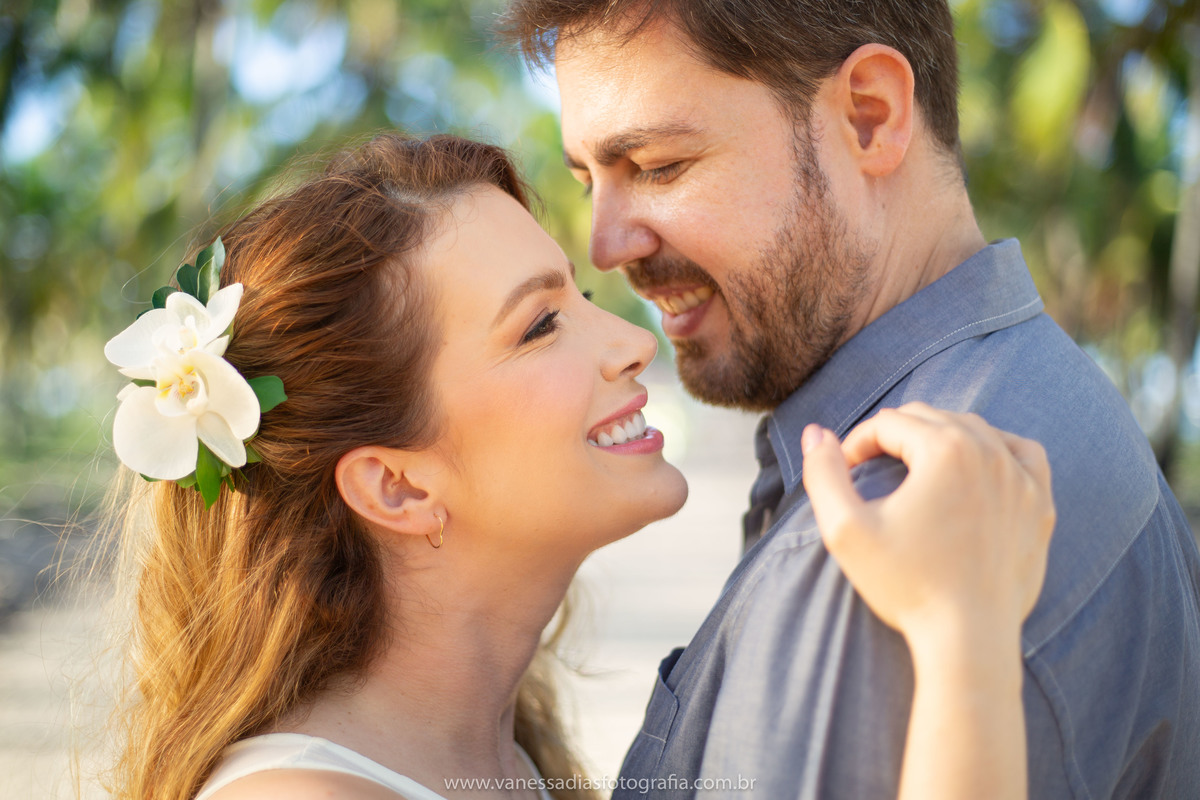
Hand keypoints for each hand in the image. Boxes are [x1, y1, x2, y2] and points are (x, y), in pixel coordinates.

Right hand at [800, 403, 1054, 648]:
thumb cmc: (905, 585)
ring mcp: (1022, 477)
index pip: (888, 423)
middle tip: (871, 472)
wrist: (968, 639)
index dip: (856, 444)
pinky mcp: (1041, 504)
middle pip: (930, 418)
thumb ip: (823, 473)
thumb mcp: (845, 529)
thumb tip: (815, 432)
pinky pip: (1022, 453)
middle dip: (894, 438)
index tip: (845, 475)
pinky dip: (996, 450)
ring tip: (914, 470)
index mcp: (944, 449)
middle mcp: (989, 451)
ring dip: (939, 440)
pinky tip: (976, 468)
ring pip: (974, 430)